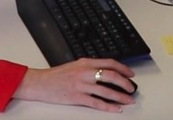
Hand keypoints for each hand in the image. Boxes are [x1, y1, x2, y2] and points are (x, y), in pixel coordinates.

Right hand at [14, 58, 135, 110]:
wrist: (40, 83)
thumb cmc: (56, 75)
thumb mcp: (74, 66)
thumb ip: (89, 68)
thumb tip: (105, 72)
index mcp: (84, 63)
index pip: (109, 62)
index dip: (123, 68)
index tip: (131, 74)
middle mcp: (84, 72)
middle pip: (110, 75)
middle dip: (124, 83)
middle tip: (132, 88)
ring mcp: (81, 85)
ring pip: (106, 90)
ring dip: (120, 96)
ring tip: (128, 100)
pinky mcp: (77, 97)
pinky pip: (96, 103)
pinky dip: (108, 107)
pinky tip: (116, 109)